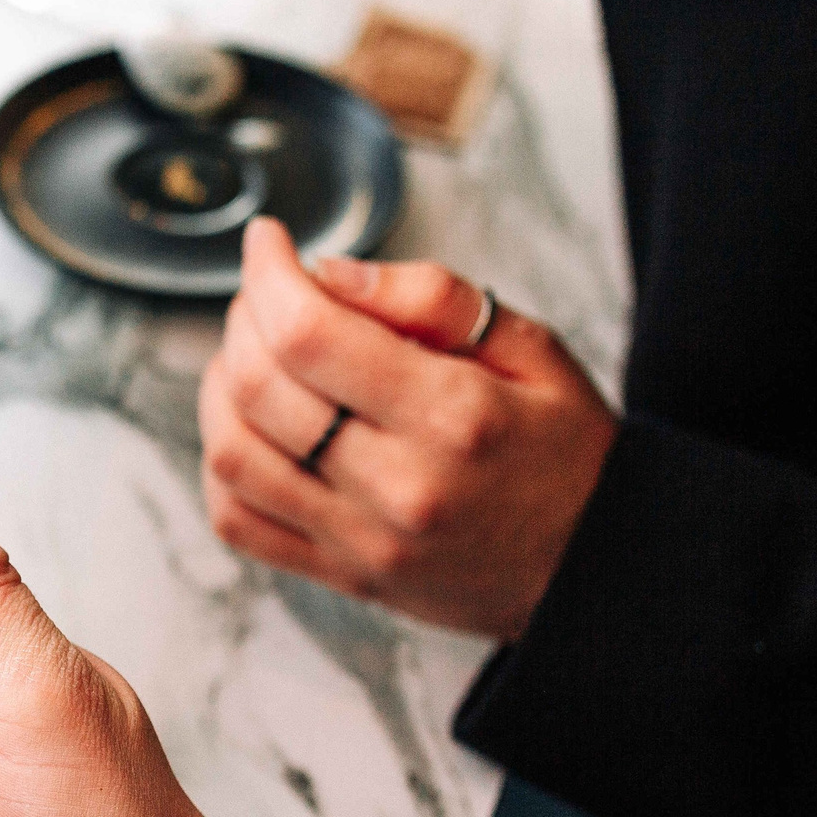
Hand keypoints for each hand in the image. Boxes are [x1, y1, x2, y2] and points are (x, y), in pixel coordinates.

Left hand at [197, 217, 617, 639]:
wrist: (594, 566)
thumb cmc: (564, 447)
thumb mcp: (532, 348)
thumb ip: (432, 299)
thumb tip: (328, 274)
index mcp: (454, 415)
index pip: (311, 335)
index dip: (268, 274)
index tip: (268, 241)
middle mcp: (399, 485)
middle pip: (261, 388)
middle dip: (245, 318)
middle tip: (266, 291)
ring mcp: (362, 540)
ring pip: (233, 454)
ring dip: (221, 386)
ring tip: (250, 351)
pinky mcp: (341, 575)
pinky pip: (239, 520)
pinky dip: (221, 463)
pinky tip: (247, 423)